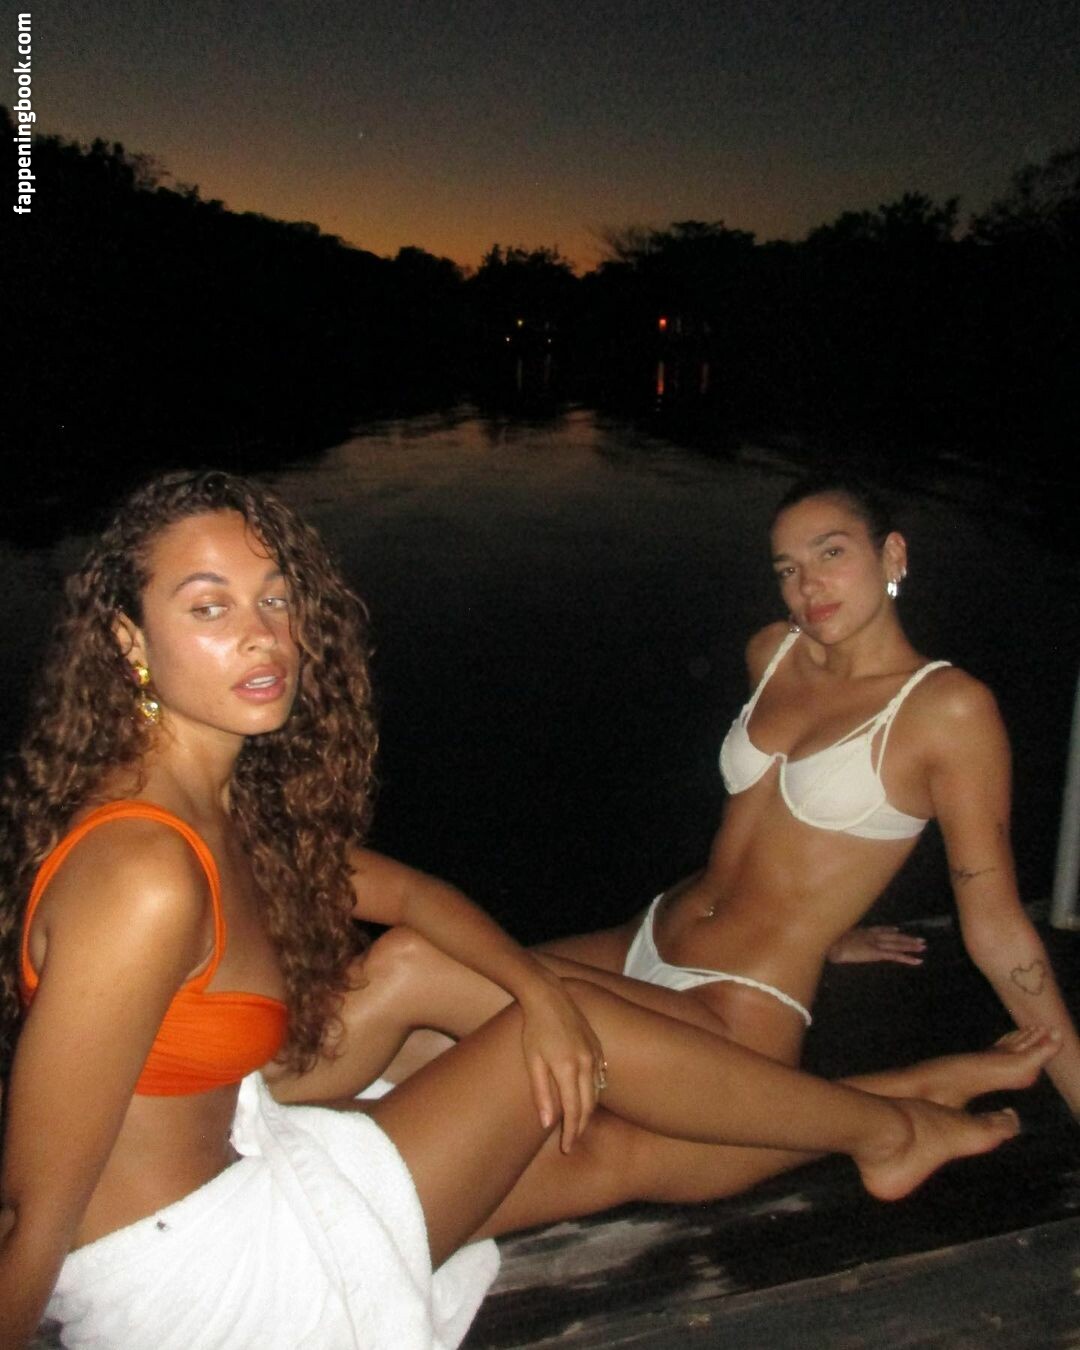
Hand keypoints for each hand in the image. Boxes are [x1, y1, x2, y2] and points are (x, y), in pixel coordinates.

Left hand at [518, 974, 605, 1153]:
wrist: (548, 996)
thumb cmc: (535, 1028)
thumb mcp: (533, 1060)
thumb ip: (541, 1093)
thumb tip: (547, 1124)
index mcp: (568, 1068)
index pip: (575, 1111)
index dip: (571, 1133)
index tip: (567, 1148)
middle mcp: (586, 1063)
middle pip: (589, 1105)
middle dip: (581, 1126)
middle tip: (571, 1142)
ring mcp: (594, 1053)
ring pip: (597, 1092)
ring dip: (589, 1111)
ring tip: (578, 1124)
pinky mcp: (597, 1045)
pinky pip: (601, 1076)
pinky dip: (595, 1091)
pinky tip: (588, 1098)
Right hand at [827, 925, 925, 965]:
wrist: (830, 944)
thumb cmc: (828, 942)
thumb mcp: (834, 937)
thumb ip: (840, 937)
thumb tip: (835, 939)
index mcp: (861, 931)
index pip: (879, 929)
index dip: (889, 930)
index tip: (897, 930)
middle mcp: (871, 935)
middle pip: (893, 936)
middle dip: (906, 938)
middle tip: (920, 939)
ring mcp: (875, 943)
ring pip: (897, 944)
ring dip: (911, 945)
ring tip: (923, 946)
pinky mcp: (877, 953)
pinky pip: (895, 956)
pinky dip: (907, 958)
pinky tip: (917, 960)